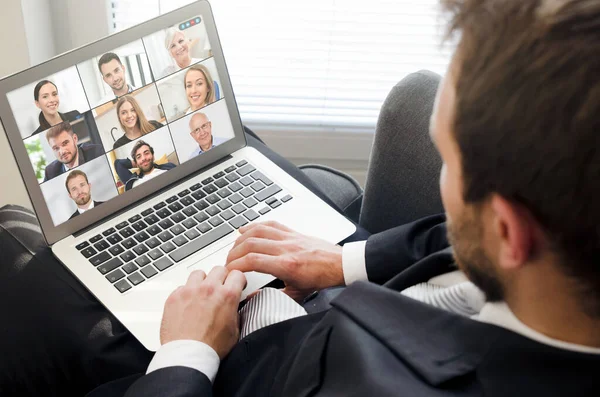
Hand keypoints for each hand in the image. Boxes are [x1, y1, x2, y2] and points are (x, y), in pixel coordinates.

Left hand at [160, 266, 245, 358]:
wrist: (187, 356)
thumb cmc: (211, 347)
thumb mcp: (235, 329)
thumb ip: (240, 310)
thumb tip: (246, 299)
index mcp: (227, 295)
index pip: (237, 274)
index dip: (238, 280)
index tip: (236, 285)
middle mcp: (208, 289)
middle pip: (219, 269)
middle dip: (222, 278)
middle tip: (220, 289)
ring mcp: (190, 291)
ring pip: (199, 274)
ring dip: (203, 281)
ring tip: (202, 294)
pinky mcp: (174, 297)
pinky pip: (182, 286)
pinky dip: (186, 293)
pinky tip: (188, 304)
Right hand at [226, 221, 343, 300]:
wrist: (339, 265)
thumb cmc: (321, 279)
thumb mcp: (296, 294)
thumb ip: (273, 296)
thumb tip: (253, 298)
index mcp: (286, 265)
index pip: (252, 261)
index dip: (235, 265)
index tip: (228, 271)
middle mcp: (286, 248)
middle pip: (250, 244)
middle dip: (233, 253)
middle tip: (228, 262)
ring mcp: (289, 238)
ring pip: (258, 231)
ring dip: (241, 239)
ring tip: (233, 248)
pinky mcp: (293, 232)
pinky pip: (270, 224)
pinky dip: (255, 225)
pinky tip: (245, 230)